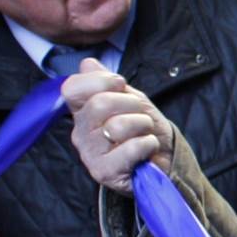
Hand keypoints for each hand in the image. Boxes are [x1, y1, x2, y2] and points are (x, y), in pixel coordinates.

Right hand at [62, 61, 174, 195]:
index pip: (72, 88)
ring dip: (142, 125)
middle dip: (131, 104)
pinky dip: (148, 144)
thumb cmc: (143, 130)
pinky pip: (132, 148)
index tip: (120, 85)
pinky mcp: (104, 172)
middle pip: (99, 104)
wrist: (164, 160)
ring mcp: (90, 154)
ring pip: (118, 126)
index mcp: (82, 112)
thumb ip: (108, 83)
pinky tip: (147, 149)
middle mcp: (80, 133)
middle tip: (140, 115)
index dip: (100, 80)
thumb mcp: (130, 99)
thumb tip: (88, 63)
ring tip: (144, 133)